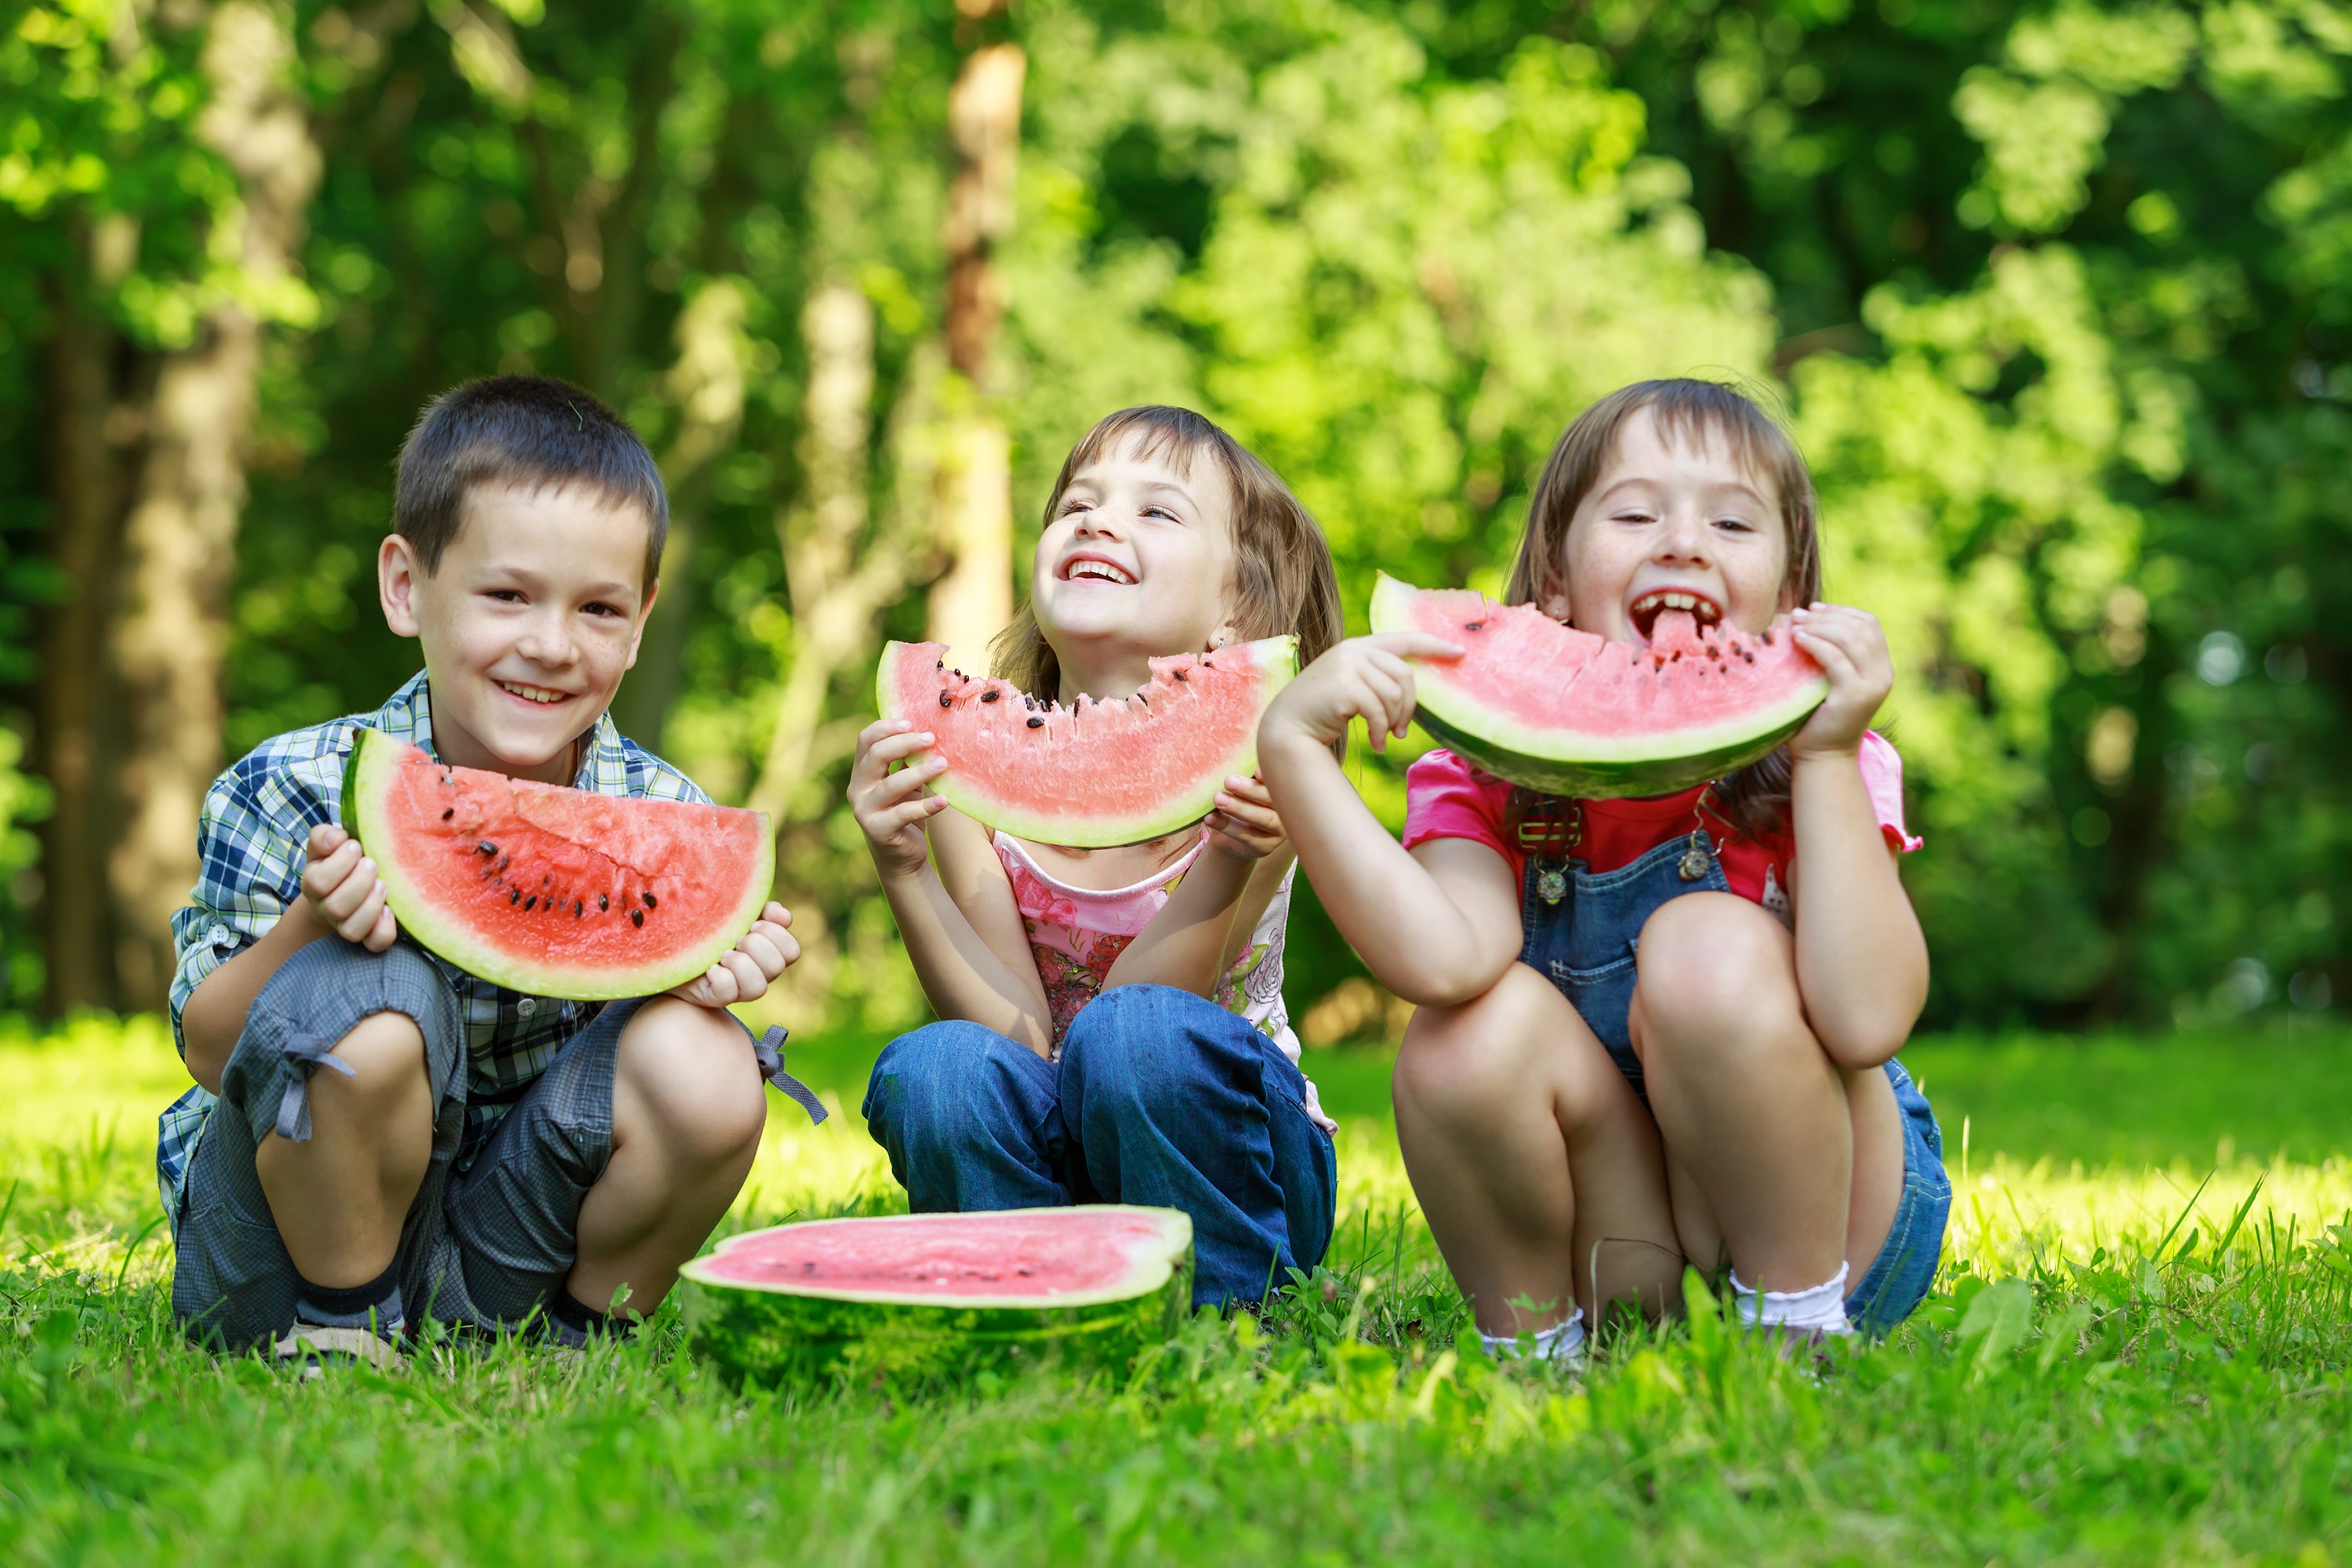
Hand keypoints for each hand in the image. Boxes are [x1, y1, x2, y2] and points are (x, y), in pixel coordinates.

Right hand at [302, 823, 398, 951]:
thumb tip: (336, 837)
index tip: (355, 847)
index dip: (340, 864)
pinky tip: (390, 910)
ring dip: (371, 906)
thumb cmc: (337, 860)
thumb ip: (324, 836)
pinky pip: (374, 943)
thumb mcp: (326, 845)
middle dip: (359, 882)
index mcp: (314, 883)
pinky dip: (383, 929)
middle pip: (336, 907)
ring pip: (352, 929)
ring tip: (382, 884)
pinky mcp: (368, 936)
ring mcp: (346, 924)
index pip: (318, 882)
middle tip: (372, 864)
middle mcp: (327, 908)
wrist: (343, 887)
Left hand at [668, 902, 798, 1006]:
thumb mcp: (735, 911)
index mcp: (767, 952)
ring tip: (723, 954)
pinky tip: (709, 968)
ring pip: (758, 986)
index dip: (777, 935)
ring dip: (740, 964)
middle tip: (736, 939)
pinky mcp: (716, 998)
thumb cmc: (709, 926)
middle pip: (777, 966)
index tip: (754, 923)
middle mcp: (758, 974)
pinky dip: (720, 976)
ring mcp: (738, 989)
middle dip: (756, 946)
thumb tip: (783, 915)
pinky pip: (728, 992)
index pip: (792, 951)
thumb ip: (761, 910)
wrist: (672, 945)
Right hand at [849, 718, 946, 880]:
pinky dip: (926, 806)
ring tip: (943, 764)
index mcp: (862, 772)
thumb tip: (931, 733)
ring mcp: (865, 810)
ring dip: (919, 772)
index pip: (866, 740)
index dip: (887, 727)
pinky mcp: (879, 830)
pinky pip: (904, 814)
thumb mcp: (906, 784)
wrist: (901, 858)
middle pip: (876, 756)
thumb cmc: (905, 812)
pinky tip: (945, 800)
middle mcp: (857, 789)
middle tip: (931, 739)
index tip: (912, 723)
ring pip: (891, 785)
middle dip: (905, 744)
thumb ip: (909, 762)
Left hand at [1204, 773, 1284, 860]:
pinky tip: (1210, 818)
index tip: (1256, 770)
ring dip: (1239, 808)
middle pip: (1274, 799)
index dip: (1271, 776)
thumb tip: (1233, 771)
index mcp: (1284, 790)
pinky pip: (1247, 836)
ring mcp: (1279, 831)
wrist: (1230, 838)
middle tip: (1228, 781)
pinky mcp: (1266, 847)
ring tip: (1218, 799)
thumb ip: (1244, 779)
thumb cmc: (1238, 803)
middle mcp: (1288, 810)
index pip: (1282, 781)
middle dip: (1250, 790)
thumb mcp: (1242, 789)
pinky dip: (1227, 826)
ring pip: (1264, 819)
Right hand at [1259, 633, 1460, 753]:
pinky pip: (1380, 711)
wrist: (1288, 726)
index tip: (1459, 653)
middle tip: (1402, 730)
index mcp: (1359, 646)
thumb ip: (1376, 678)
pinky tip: (1377, 744)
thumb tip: (1413, 690)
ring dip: (1394, 723)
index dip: (1433, 645)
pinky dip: (1382, 732)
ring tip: (1386, 738)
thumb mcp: (1352, 686)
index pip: (1404, 639)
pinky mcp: (1345, 685)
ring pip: (1394, 695)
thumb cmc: (1322, 711)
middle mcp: (1354, 650)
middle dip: (1409, 707)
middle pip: (1405, 675)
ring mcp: (1348, 665)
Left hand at [1787, 603, 1892, 759]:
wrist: (1823, 756)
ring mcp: (1872, 685)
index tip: (1814, 608)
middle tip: (1798, 614)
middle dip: (1827, 616)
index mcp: (1881, 668)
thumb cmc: (1818, 717)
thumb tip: (1804, 616)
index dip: (1841, 611)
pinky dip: (1815, 643)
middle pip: (1860, 627)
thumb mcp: (1829, 679)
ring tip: (1794, 625)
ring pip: (1850, 639)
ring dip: (1819, 626)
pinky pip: (1835, 658)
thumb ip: (1831, 652)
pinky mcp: (1855, 695)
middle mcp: (1883, 674)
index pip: (1869, 624)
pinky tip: (1797, 640)